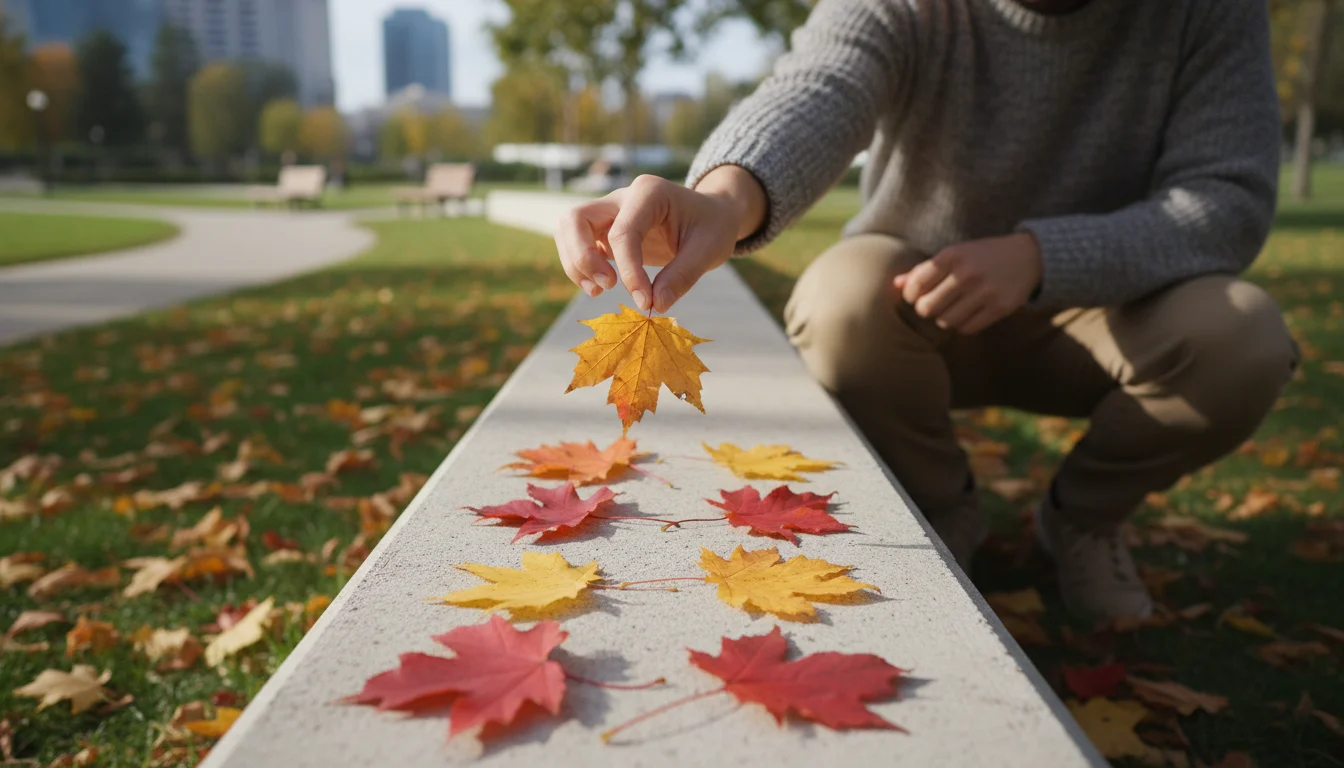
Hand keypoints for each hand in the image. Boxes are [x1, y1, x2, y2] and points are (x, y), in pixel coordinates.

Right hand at [554, 167, 765, 313]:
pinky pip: (577, 244)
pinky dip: (580, 267)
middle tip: (607, 286)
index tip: (645, 301)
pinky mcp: (605, 230)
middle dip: (582, 257)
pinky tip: (599, 288)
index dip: (628, 271)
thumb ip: (682, 276)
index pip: (623, 232)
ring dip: (575, 263)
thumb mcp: (710, 250)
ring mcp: (609, 212)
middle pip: (575, 219)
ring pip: (568, 230)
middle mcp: (622, 197)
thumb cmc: (713, 227)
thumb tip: (654, 305)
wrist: (712, 216)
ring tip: (599, 291)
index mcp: (649, 192)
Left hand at [893, 233, 1042, 333]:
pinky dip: (963, 325)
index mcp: (952, 256)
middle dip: (925, 309)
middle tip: (932, 305)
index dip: (910, 296)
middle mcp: (967, 274)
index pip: (916, 285)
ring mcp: (985, 292)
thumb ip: (924, 270)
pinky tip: (968, 314)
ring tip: (950, 309)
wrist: (1028, 256)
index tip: (916, 296)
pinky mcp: (1000, 308)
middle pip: (926, 308)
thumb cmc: (981, 255)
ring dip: (944, 318)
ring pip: (945, 321)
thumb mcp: (954, 254)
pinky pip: (967, 328)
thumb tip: (895, 285)